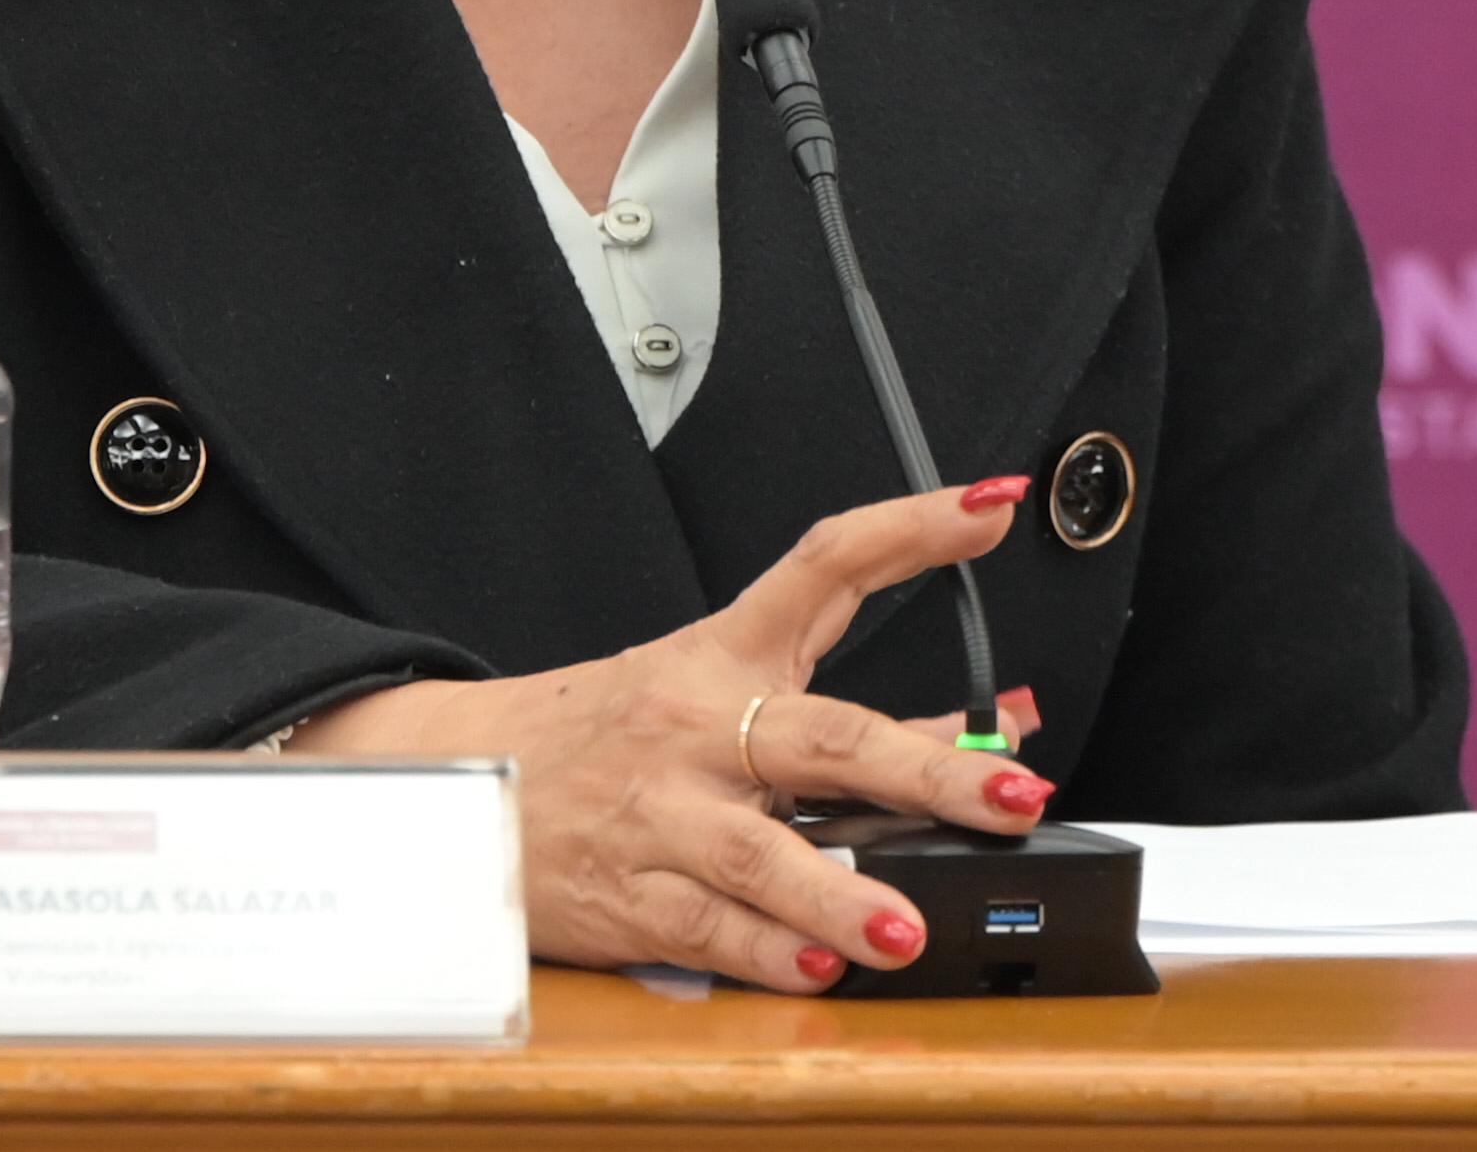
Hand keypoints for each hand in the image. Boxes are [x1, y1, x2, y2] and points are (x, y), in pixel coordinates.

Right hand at [292, 479, 1055, 990]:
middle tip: (1011, 792)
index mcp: (724, 657)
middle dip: (925, 769)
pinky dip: (768, 951)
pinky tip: (820, 969)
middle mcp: (697, 726)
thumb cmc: (609, 736)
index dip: (910, 530)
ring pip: (756, 853)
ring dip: (838, 896)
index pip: (825, 566)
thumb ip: (861, 720)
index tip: (989, 508)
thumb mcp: (718, 697)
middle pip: (821, 734)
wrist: (465, 785)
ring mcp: (660, 812)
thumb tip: (993, 729)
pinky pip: (708, 928)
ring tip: (905, 931)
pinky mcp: (630, 894)